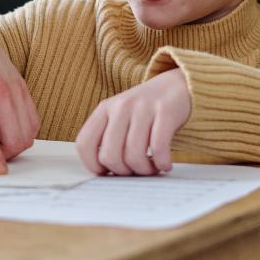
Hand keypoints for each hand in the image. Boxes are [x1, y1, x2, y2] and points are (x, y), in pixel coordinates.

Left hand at [75, 68, 189, 175]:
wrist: (175, 86)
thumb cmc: (144, 111)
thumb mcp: (120, 117)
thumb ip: (109, 139)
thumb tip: (104, 174)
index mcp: (104, 109)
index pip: (84, 143)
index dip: (92, 165)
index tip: (106, 172)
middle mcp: (120, 107)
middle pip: (109, 156)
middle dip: (123, 172)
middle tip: (134, 170)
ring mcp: (142, 108)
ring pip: (133, 155)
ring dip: (144, 170)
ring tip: (151, 168)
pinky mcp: (165, 111)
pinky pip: (158, 147)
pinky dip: (162, 163)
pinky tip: (164, 164)